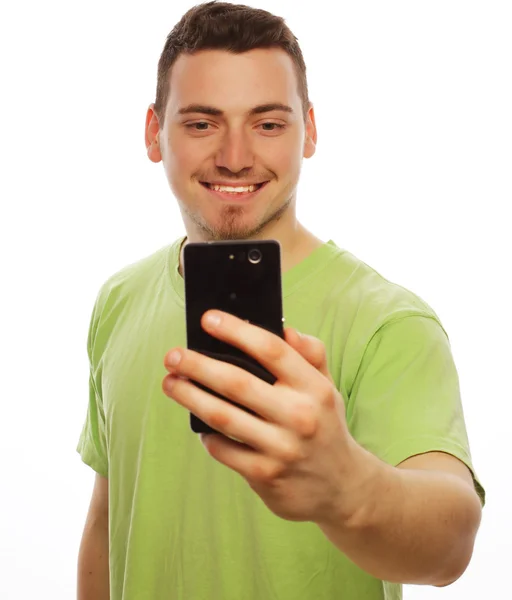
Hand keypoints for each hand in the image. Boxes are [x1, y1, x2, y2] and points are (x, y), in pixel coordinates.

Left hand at [162, 310, 372, 524]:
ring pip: (223, 416)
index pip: (271, 350)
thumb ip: (311, 354)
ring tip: (170, 383)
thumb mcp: (327, 387)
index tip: (208, 320)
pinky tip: (199, 424)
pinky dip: (206, 435)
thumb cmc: (325, 426)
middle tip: (172, 356)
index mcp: (314, 387)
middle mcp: (299, 415)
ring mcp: (281, 448)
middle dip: (198, 365)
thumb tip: (284, 328)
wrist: (342, 487)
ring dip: (190, 397)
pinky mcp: (265, 475)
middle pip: (237, 382)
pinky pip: (223, 449)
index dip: (236, 331)